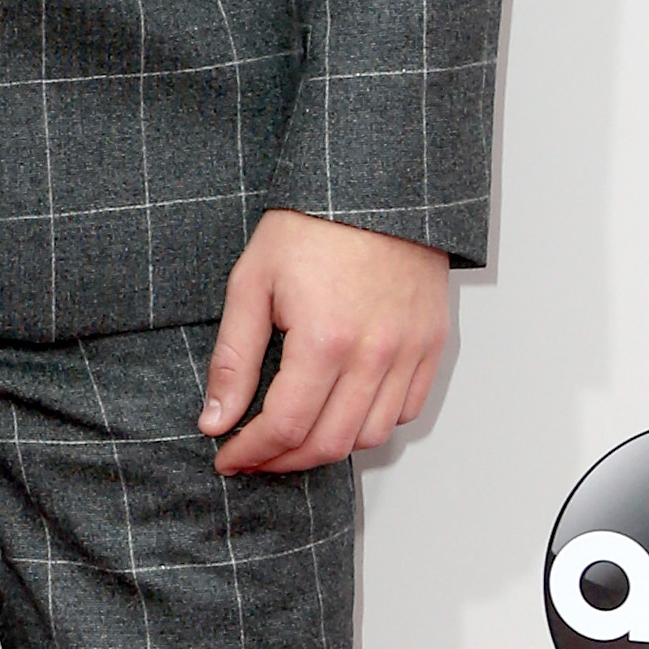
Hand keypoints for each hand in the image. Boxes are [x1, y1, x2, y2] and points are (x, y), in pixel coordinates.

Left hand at [199, 214, 450, 475]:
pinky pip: (405, 410)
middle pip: (328, 444)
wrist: (375, 186)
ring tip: (294, 436)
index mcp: (326, 339)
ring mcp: (410, 351)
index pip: (285, 427)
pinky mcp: (432, 344)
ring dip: (326, 448)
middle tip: (254, 454)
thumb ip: (234, 359)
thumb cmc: (312, 225)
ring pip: (370, 436)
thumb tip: (215, 420)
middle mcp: (375, 354)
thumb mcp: (252, 283)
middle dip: (282, 461)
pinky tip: (340, 411)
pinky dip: (371, 425)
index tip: (227, 456)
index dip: (250, 452)